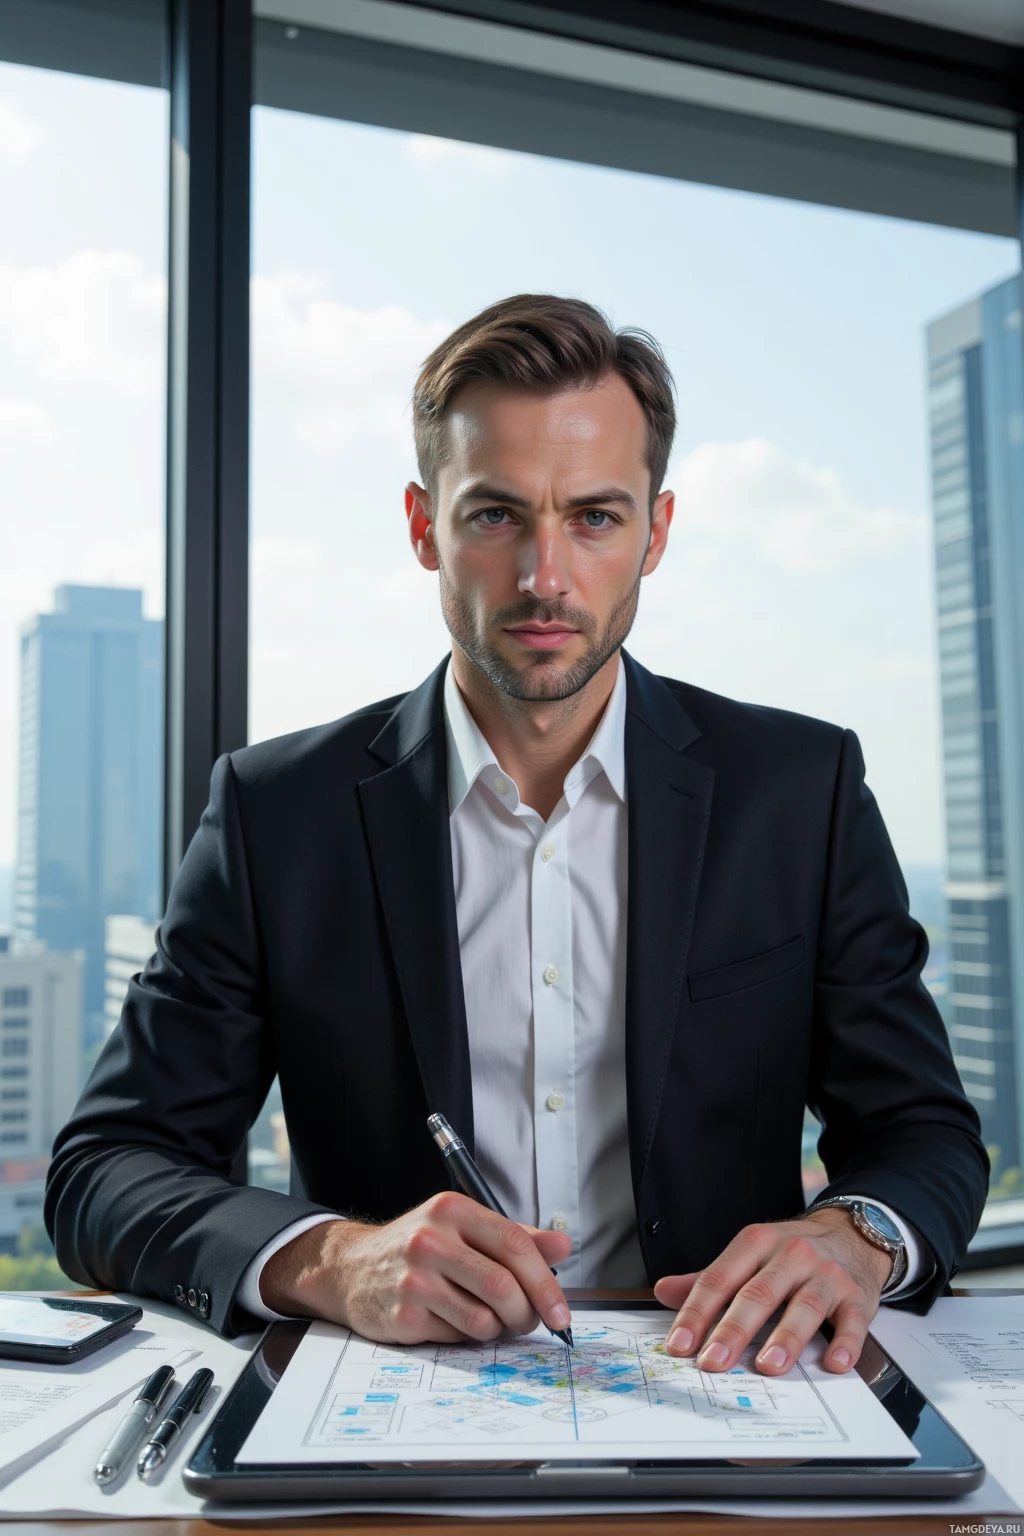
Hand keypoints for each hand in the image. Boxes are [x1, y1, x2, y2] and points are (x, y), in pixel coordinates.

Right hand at [259, 1191, 572, 1343]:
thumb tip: (563, 1246)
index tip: (561, 1313)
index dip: (546, 1283)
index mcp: (452, 1209)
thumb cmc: (420, 1249)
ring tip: (488, 1319)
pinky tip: (453, 1321)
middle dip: (527, 1314)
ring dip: (499, 1329)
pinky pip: (458, 1337)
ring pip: (484, 1318)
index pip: (515, 1244)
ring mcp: (414, 1278)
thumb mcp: (463, 1228)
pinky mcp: (404, 1315)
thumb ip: (515, 1237)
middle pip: (503, 1286)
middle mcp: (431, 1239)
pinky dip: (468, 1337)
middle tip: (530, 1323)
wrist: (352, 1269)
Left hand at [653, 1208, 892, 1376]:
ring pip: (805, 1305)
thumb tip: (664, 1292)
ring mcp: (826, 1274)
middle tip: (713, 1361)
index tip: (679, 1344)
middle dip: (733, 1330)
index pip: (719, 1279)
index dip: (696, 1312)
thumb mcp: (749, 1255)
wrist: (850, 1234)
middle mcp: (791, 1255)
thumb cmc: (791, 1253)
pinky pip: (852, 1321)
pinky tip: (834, 1362)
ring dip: (786, 1337)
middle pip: (758, 1294)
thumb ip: (710, 1278)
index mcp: (756, 1243)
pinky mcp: (857, 1296)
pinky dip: (845, 1342)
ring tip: (768, 1364)